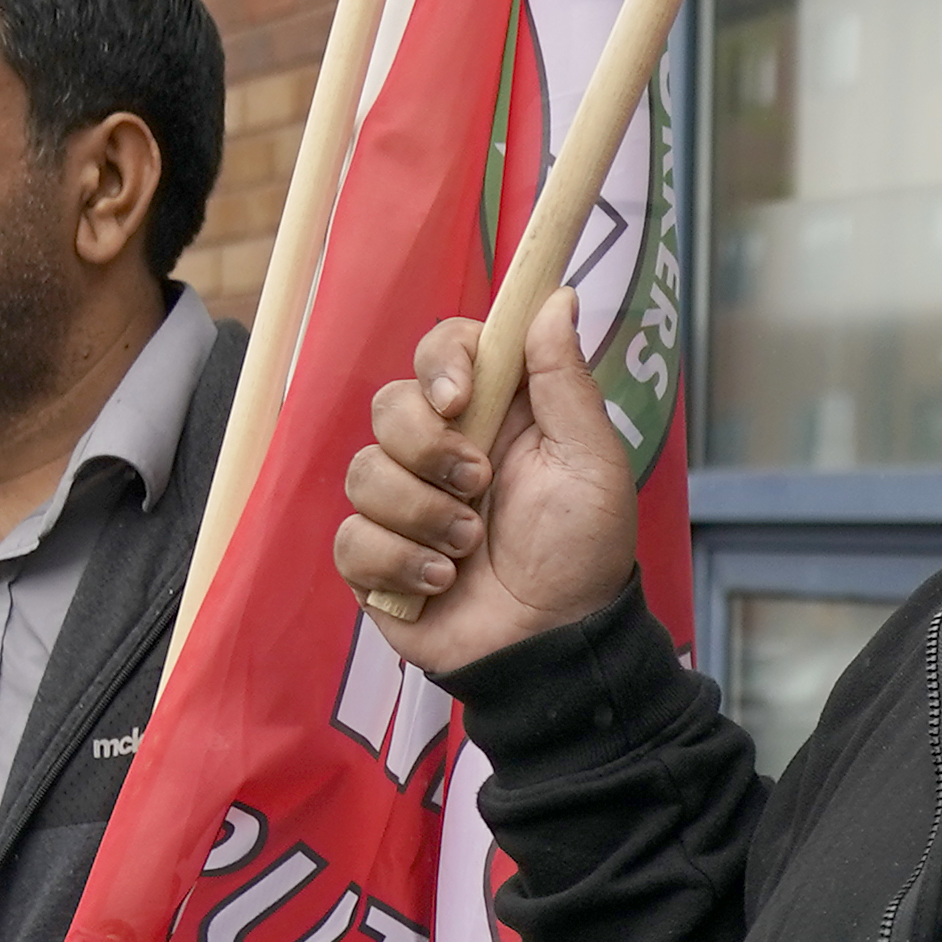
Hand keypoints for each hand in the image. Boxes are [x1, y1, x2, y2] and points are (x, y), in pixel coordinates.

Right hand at [332, 306, 637, 674]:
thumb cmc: (582, 553)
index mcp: (494, 416)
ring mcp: (403, 506)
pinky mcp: (375, 561)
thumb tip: (556, 296)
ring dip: (423, 514)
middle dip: (429, 448)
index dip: (441, 363)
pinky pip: (351, 538)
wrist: (556, 645)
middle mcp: (441, 451)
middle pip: (389, 405)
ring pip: (364, 472)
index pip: (441, 352)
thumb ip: (565, 379)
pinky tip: (440, 584)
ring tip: (470, 549)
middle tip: (478, 487)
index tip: (460, 399)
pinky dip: (397, 561)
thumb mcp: (590, 461)